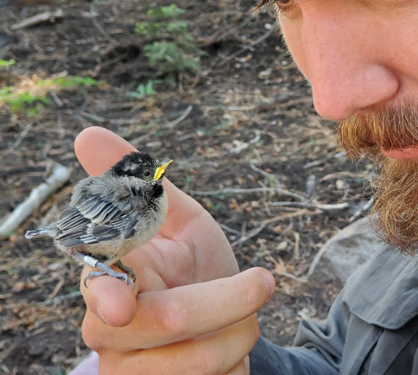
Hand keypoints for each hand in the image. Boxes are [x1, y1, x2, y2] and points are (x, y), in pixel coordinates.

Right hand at [75, 127, 274, 374]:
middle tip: (265, 281)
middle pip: (167, 319)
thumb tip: (85, 133)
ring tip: (245, 315)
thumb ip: (143, 184)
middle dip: (230, 298)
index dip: (108, 290)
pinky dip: (236, 362)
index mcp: (112, 276)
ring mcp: (129, 373)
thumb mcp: (180, 221)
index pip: (100, 281)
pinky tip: (228, 353)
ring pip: (197, 360)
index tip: (121, 301)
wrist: (223, 324)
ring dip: (240, 329)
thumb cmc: (195, 266)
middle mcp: (108, 329)